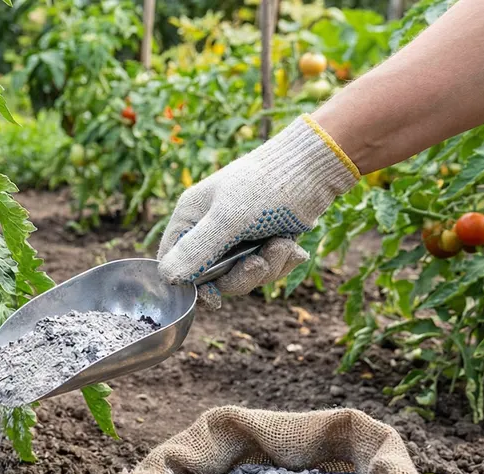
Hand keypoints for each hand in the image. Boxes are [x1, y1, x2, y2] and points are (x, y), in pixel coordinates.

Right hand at [157, 116, 358, 308]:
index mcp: (191, 217)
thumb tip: (167, 278)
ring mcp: (238, 235)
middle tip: (259, 263)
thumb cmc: (267, 185)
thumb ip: (197, 250)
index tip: (215, 296)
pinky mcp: (263, 239)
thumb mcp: (229, 219)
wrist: (316, 167)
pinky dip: (281, 261)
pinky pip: (265, 266)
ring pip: (242, 275)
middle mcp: (210, 228)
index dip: (191, 284)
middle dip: (241, 276)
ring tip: (283, 244)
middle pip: (212, 277)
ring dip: (267, 266)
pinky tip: (293, 246)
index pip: (174, 262)